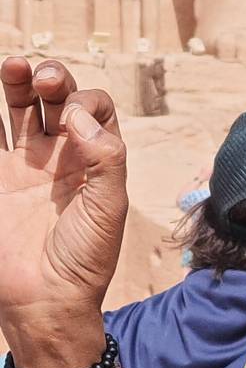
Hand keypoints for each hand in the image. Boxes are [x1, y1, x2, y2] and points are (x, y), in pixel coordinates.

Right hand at [0, 56, 127, 363]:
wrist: (45, 302)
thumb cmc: (85, 259)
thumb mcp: (109, 208)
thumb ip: (104, 157)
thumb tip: (77, 114)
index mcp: (95, 160)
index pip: (95, 110)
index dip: (86, 102)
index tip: (73, 121)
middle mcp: (62, 156)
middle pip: (56, 100)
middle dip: (52, 79)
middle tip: (44, 78)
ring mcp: (26, 167)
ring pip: (20, 110)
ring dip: (17, 83)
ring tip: (14, 65)